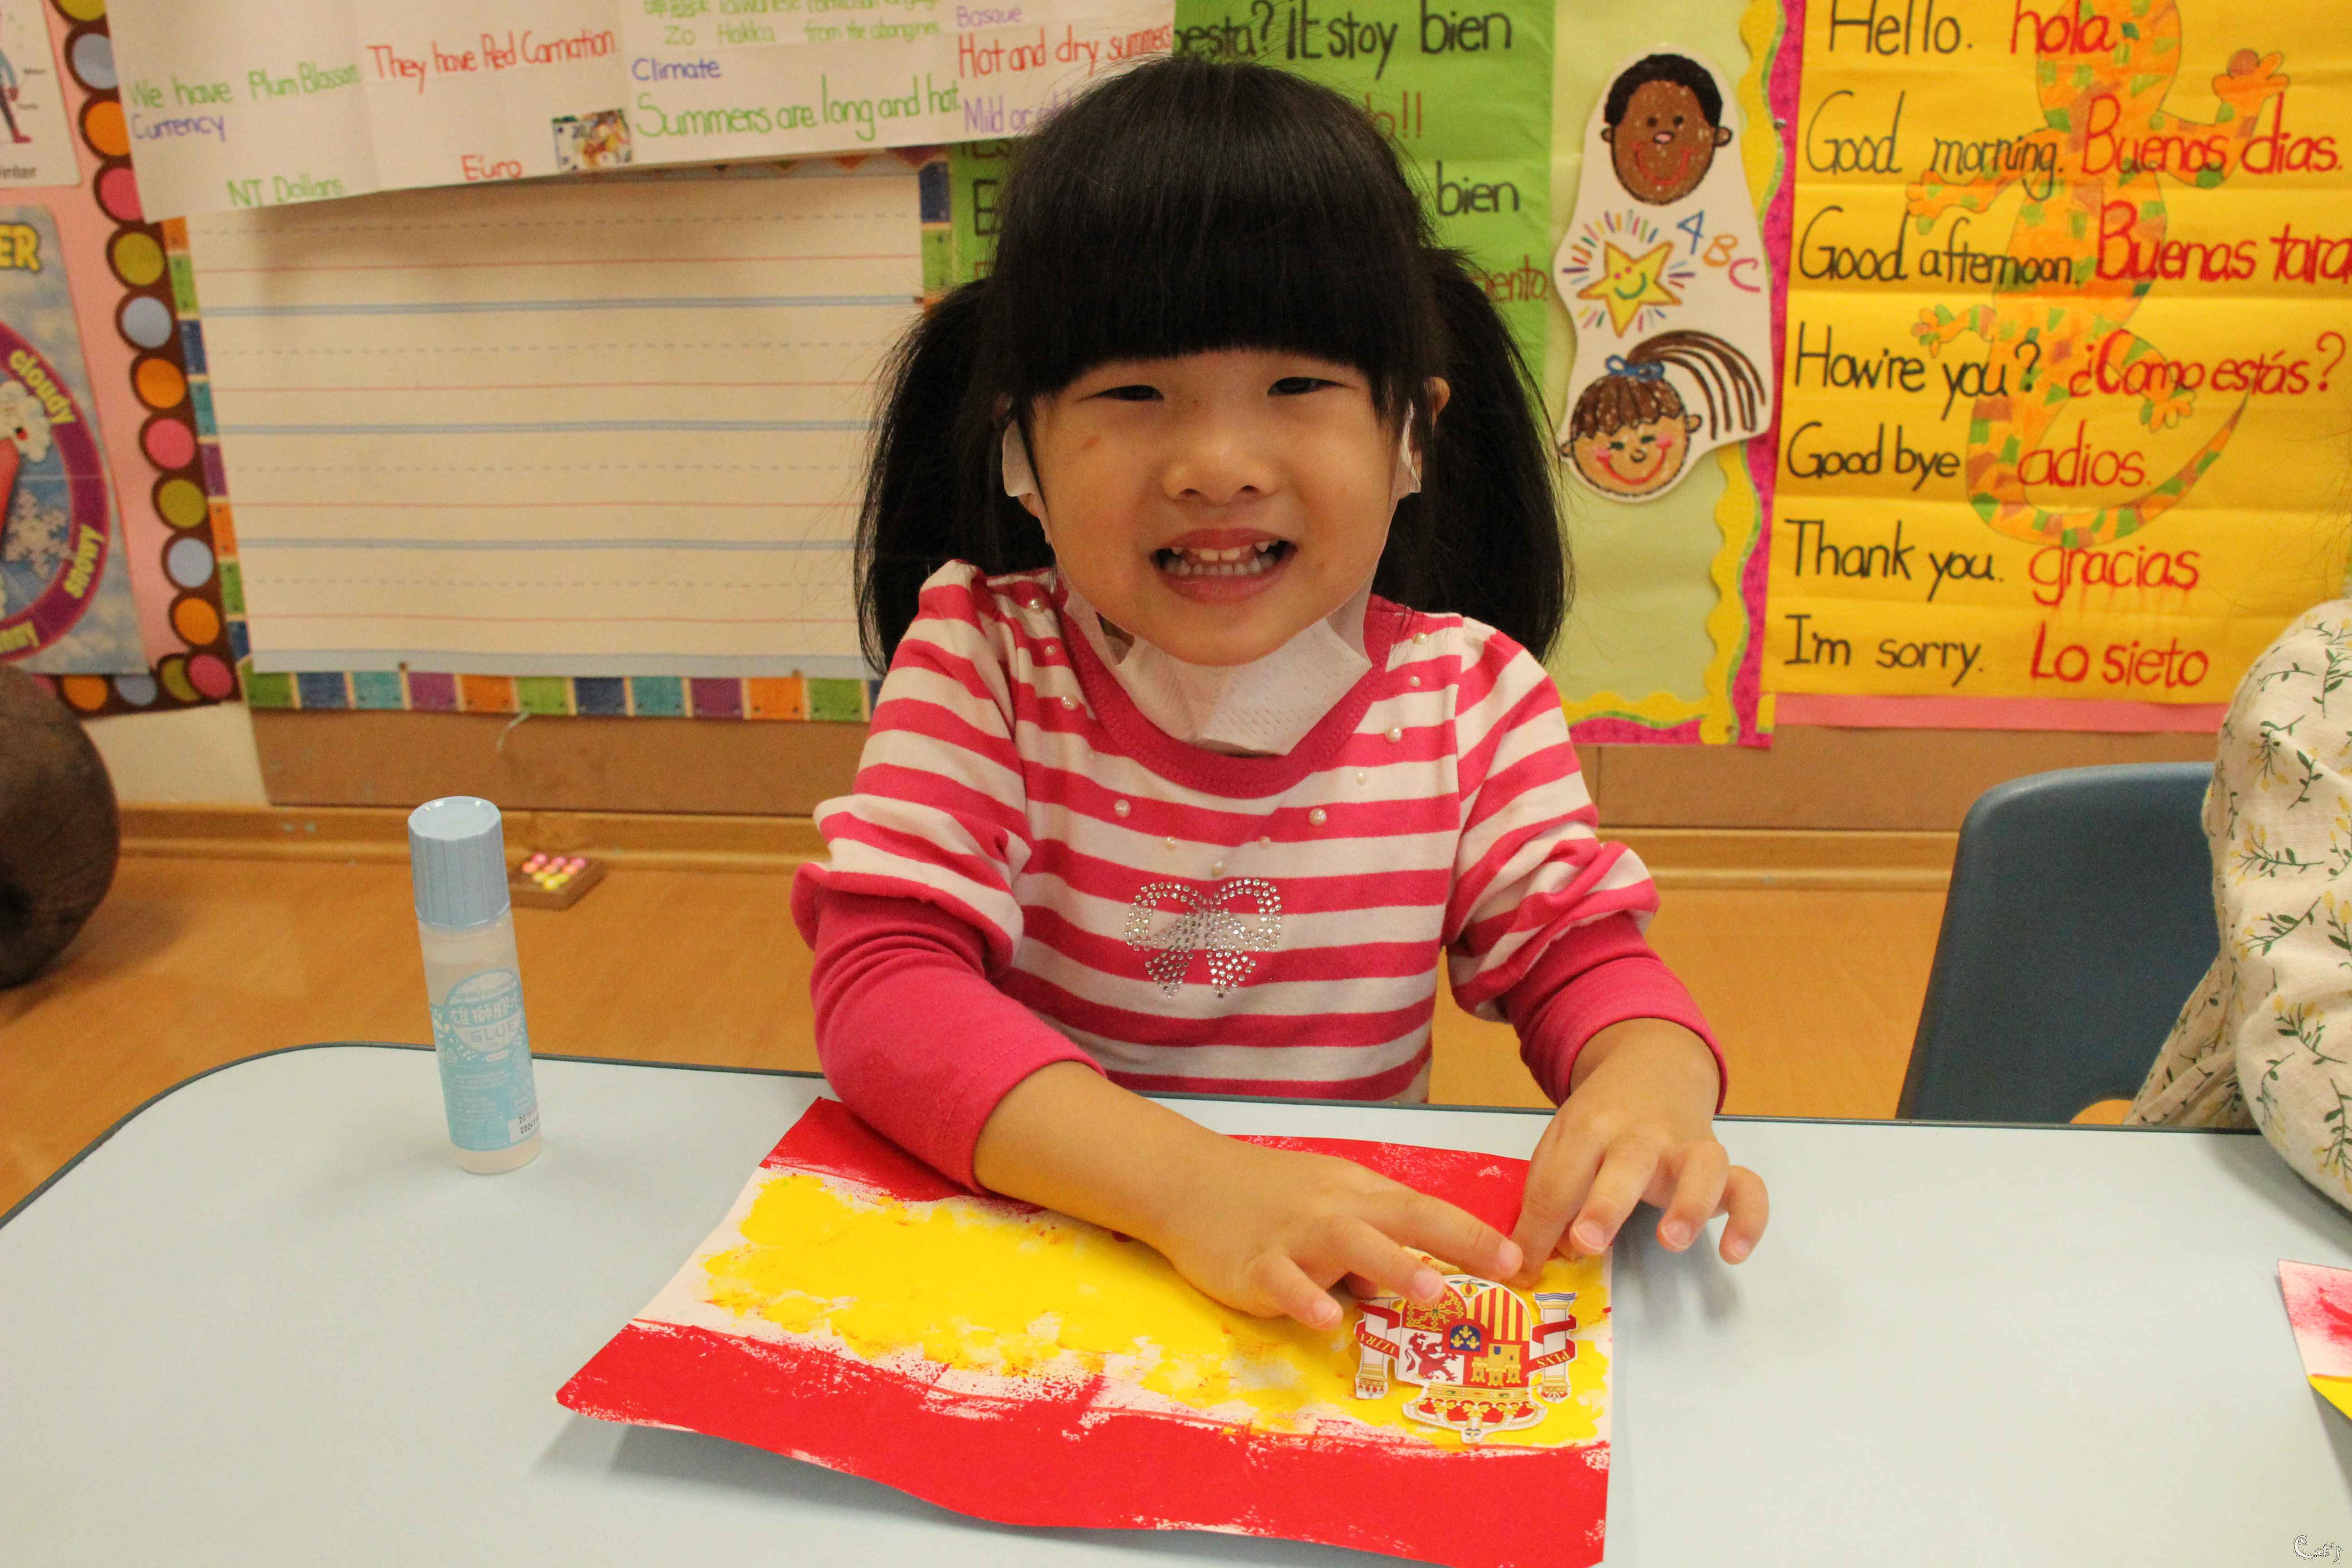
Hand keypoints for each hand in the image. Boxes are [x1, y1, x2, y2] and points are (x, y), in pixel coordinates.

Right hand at [973, 1062, 1523, 1329]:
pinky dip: (1304, 1298)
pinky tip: (1324, 1318)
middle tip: (1501, 1268)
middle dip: (1454, 1242)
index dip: (1470, 1234)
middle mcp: (1332, 1209)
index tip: (1517, 1259)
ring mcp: (1292, 1236)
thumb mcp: (1327, 1204)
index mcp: (1356, 1194)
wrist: (1188, 1182)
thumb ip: (1372, 1239)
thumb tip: (1415, 1280)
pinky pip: (1283, 1281)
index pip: (1423, 1210)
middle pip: (1401, 1218)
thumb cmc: (1268, 1196)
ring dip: (1393, 1266)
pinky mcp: (1253, 1264)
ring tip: (1433, 1292)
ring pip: (1348, 1245)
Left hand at [1508, 1019, 1766, 1283]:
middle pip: (1626, 1163)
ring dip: (1688, 1204)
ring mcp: (1685, 1146)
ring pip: (1699, 1166)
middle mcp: (1640, 1134)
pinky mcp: (1720, 1162)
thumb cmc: (1600, 1123)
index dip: (1537, 1229)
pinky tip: (1733, 1252)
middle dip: (1606, 1204)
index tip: (1522, 1270)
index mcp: (1589, 1127)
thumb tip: (1531, 1257)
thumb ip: (1548, 1194)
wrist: (1652, 1068)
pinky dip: (1749, 1217)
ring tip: (1670, 1242)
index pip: (1558, 1181)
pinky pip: (1748, 1186)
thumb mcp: (1562, 1143)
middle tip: (1587, 1243)